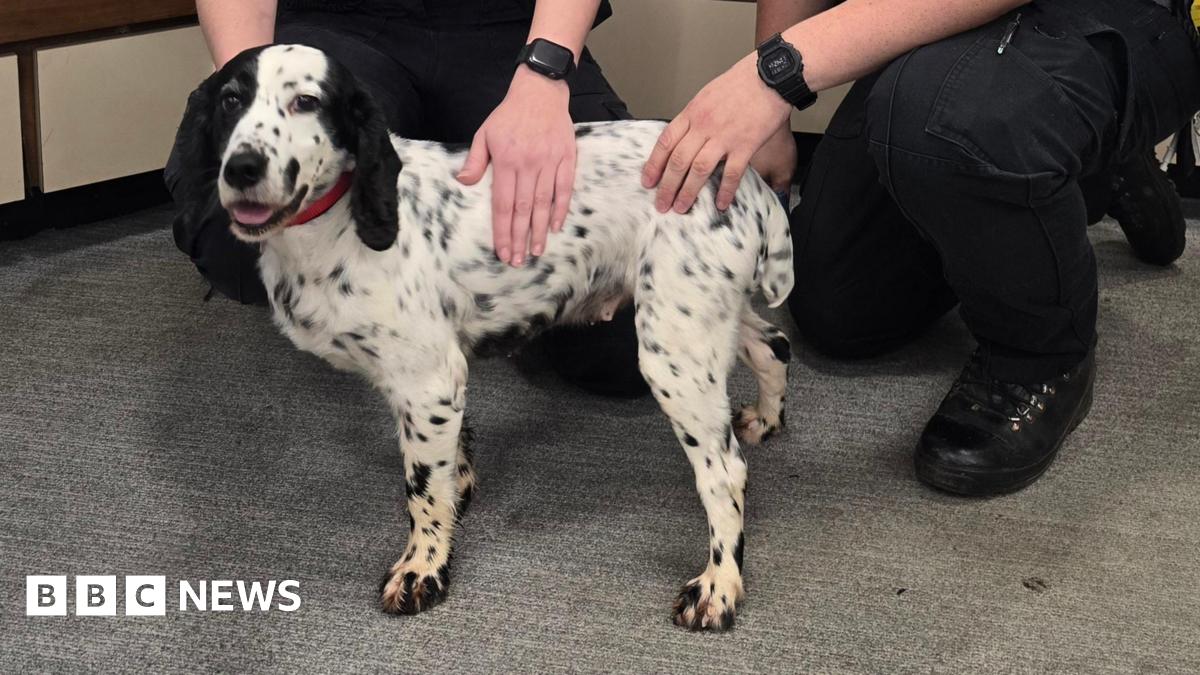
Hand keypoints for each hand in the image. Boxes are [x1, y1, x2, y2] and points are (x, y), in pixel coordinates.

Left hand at [458, 67, 575, 265]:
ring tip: (537, 251)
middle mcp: (528, 163)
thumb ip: (475, 160)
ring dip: (540, 230)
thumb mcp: (484, 133)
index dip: (503, 230)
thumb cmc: (509, 114)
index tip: (502, 251)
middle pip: (523, 209)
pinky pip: (564, 188)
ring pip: (544, 203)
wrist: (540, 90)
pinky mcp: (566, 158)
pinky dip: (561, 209)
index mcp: (506, 160)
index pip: (503, 204)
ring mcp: (549, 161)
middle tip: (518, 260)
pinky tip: (555, 226)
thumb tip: (463, 181)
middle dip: (520, 238)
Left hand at [642, 54, 791, 212]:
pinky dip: (725, 191)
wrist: (769, 76)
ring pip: (699, 170)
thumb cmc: (741, 83)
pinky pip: (732, 173)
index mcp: (692, 113)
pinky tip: (721, 204)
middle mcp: (704, 126)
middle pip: (678, 161)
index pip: (666, 142)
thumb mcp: (707, 95)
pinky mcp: (745, 144)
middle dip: (667, 186)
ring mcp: (724, 136)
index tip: (648, 181)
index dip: (654, 164)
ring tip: (681, 208)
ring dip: (688, 192)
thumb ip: (695, 117)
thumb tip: (686, 137)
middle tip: (661, 204)